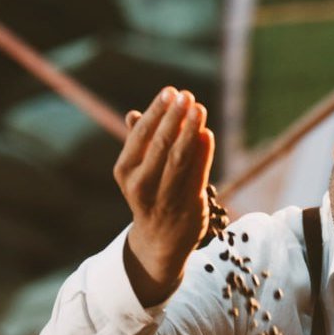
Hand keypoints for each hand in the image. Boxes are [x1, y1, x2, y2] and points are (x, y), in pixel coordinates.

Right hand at [113, 87, 214, 306]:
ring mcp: (167, 197)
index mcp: (126, 172)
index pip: (142, 135)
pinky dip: (203, 153)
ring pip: (180, 158)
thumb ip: (138, 144)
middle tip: (187, 95)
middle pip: (161, 145)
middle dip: (175, 117)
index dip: (157, 111)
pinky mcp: (189, 205)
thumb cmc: (149, 197)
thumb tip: (133, 114)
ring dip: (191, 131)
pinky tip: (207, 134)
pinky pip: (198, 174)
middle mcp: (142, 185)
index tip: (170, 92)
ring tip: (199, 108)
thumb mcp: (137, 172)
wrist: (160, 242)